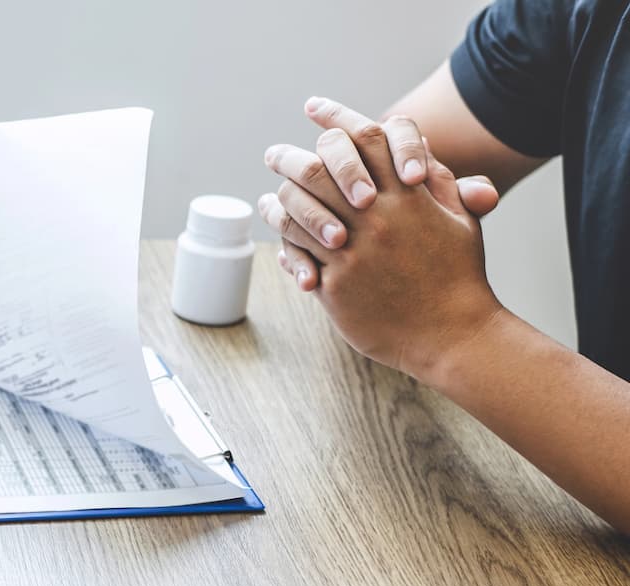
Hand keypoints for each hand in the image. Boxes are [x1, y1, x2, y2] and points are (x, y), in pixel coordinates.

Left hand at [258, 103, 505, 379]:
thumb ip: (442, 185)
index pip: (367, 138)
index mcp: (408, 194)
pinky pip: (298, 253)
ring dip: (278, 199)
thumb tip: (424, 156)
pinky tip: (278, 236)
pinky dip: (285, 242)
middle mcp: (377, 217)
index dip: (337, 117)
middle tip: (273, 153)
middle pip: (318, 169)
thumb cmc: (458, 275)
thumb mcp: (460, 221)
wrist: (452, 334)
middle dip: (289, 156)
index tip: (313, 106)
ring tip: (269, 198)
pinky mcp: (337, 285)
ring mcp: (354, 252)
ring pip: (299, 210)